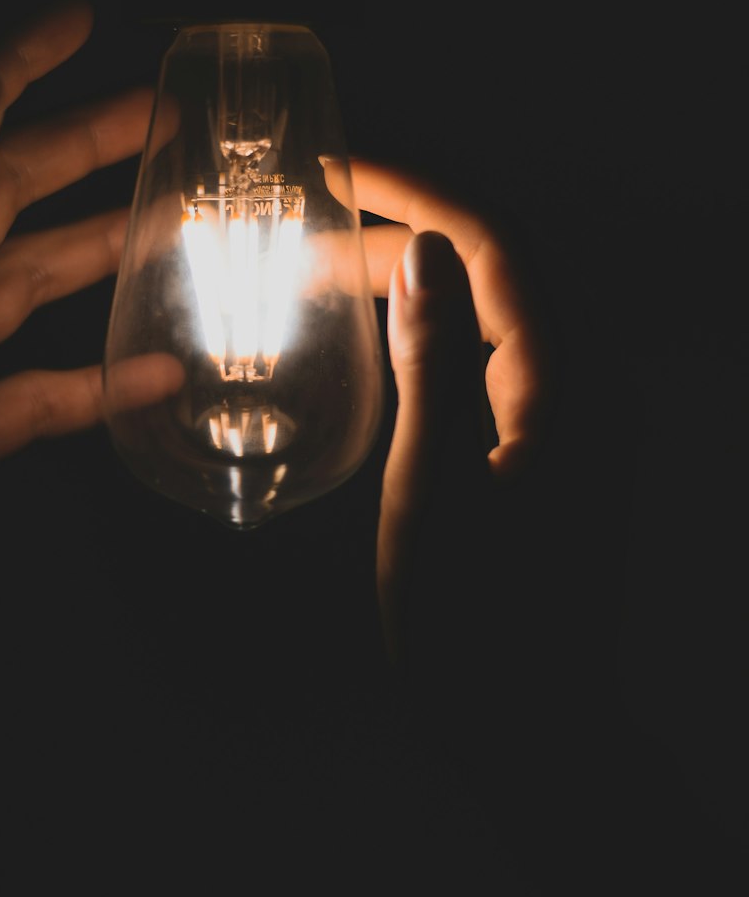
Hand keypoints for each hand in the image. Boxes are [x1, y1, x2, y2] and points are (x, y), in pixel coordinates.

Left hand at [0, 5, 179, 659]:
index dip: (17, 58)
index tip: (82, 17)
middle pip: (7, 191)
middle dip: (86, 144)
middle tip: (166, 114)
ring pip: (29, 282)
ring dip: (102, 248)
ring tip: (176, 221)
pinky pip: (39, 392)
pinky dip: (99, 377)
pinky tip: (161, 370)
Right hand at [350, 162, 552, 680]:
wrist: (530, 728)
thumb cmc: (477, 621)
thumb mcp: (435, 487)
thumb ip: (434, 362)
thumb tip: (426, 249)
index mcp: (563, 380)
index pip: (496, 242)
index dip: (419, 191)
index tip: (343, 167)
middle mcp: (582, 379)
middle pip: (500, 263)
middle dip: (407, 228)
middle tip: (313, 226)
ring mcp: (572, 411)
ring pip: (495, 305)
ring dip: (418, 274)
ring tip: (329, 269)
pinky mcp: (553, 441)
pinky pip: (494, 349)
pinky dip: (435, 324)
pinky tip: (379, 335)